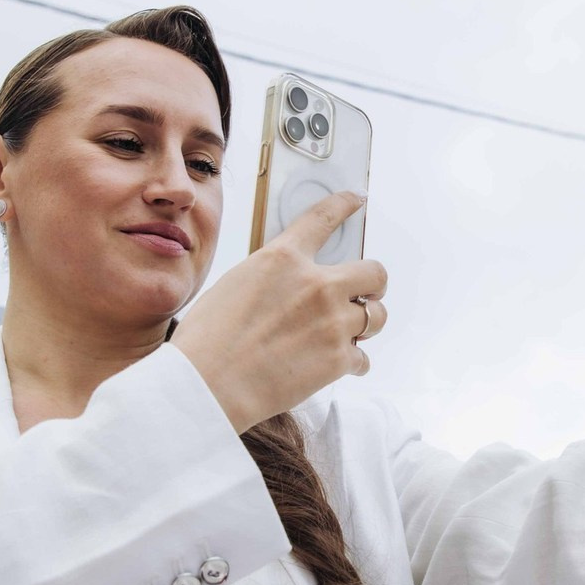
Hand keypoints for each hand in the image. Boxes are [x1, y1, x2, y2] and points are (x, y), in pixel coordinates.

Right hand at [170, 191, 387, 432]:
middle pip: (375, 273)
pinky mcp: (338, 360)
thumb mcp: (235, 285)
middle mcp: (317, 285)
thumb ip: (273, 278)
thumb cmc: (208, 339)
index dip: (345, 204)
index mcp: (283, 259)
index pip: (324, 218)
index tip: (358, 199)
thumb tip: (291, 287)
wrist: (207, 385)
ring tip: (349, 334)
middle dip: (374, 284)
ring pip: (377, 317)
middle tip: (365, 295)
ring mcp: (332, 323)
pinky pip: (363, 358)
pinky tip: (337, 365)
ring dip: (367, 324)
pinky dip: (353, 362)